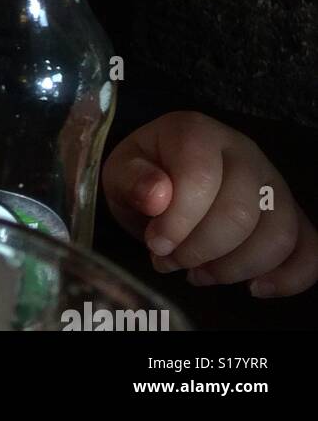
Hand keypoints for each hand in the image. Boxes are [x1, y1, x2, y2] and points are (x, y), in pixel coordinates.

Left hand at [102, 110, 317, 297]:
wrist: (164, 175)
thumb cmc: (142, 174)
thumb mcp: (120, 173)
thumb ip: (132, 181)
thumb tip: (156, 197)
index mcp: (196, 132)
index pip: (201, 175)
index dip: (178, 220)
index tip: (155, 244)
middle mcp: (243, 151)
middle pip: (241, 212)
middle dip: (201, 250)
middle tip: (169, 262)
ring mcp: (273, 182)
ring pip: (278, 233)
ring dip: (235, 267)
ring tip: (198, 274)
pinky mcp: (291, 213)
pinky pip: (309, 248)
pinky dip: (290, 276)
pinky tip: (255, 289)